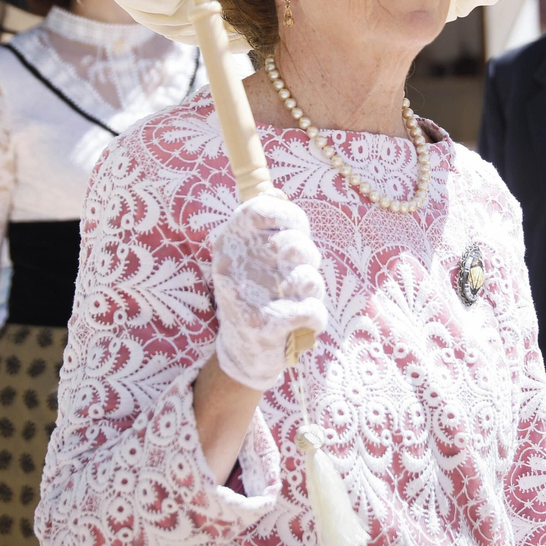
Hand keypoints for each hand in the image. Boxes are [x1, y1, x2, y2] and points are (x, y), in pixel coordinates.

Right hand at [210, 192, 327, 390]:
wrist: (241, 352)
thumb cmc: (255, 294)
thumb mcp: (251, 256)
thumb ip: (266, 226)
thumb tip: (276, 193)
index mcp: (230, 242)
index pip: (262, 208)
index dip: (290, 216)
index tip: (298, 229)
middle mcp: (232, 265)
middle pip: (295, 245)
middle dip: (308, 258)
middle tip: (298, 272)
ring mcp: (247, 296)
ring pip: (309, 279)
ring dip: (313, 290)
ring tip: (299, 298)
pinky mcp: (265, 325)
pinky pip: (313, 310)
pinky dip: (316, 317)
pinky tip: (305, 321)